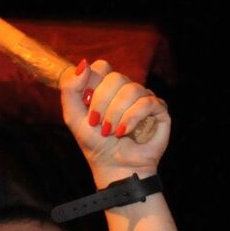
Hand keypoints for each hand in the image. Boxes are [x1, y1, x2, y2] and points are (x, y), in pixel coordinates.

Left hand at [61, 59, 169, 183]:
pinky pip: (147, 102)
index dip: (92, 84)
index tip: (87, 106)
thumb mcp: (73, 116)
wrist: (114, 167)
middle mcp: (126, 89)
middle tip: (97, 124)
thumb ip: (70, 89)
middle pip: (115, 77)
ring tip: (111, 132)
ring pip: (131, 89)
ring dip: (116, 114)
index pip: (101, 67)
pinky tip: (125, 132)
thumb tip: (84, 63)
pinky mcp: (159, 110)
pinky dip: (132, 118)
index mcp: (106, 87)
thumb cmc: (94, 143)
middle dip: (102, 103)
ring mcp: (143, 98)